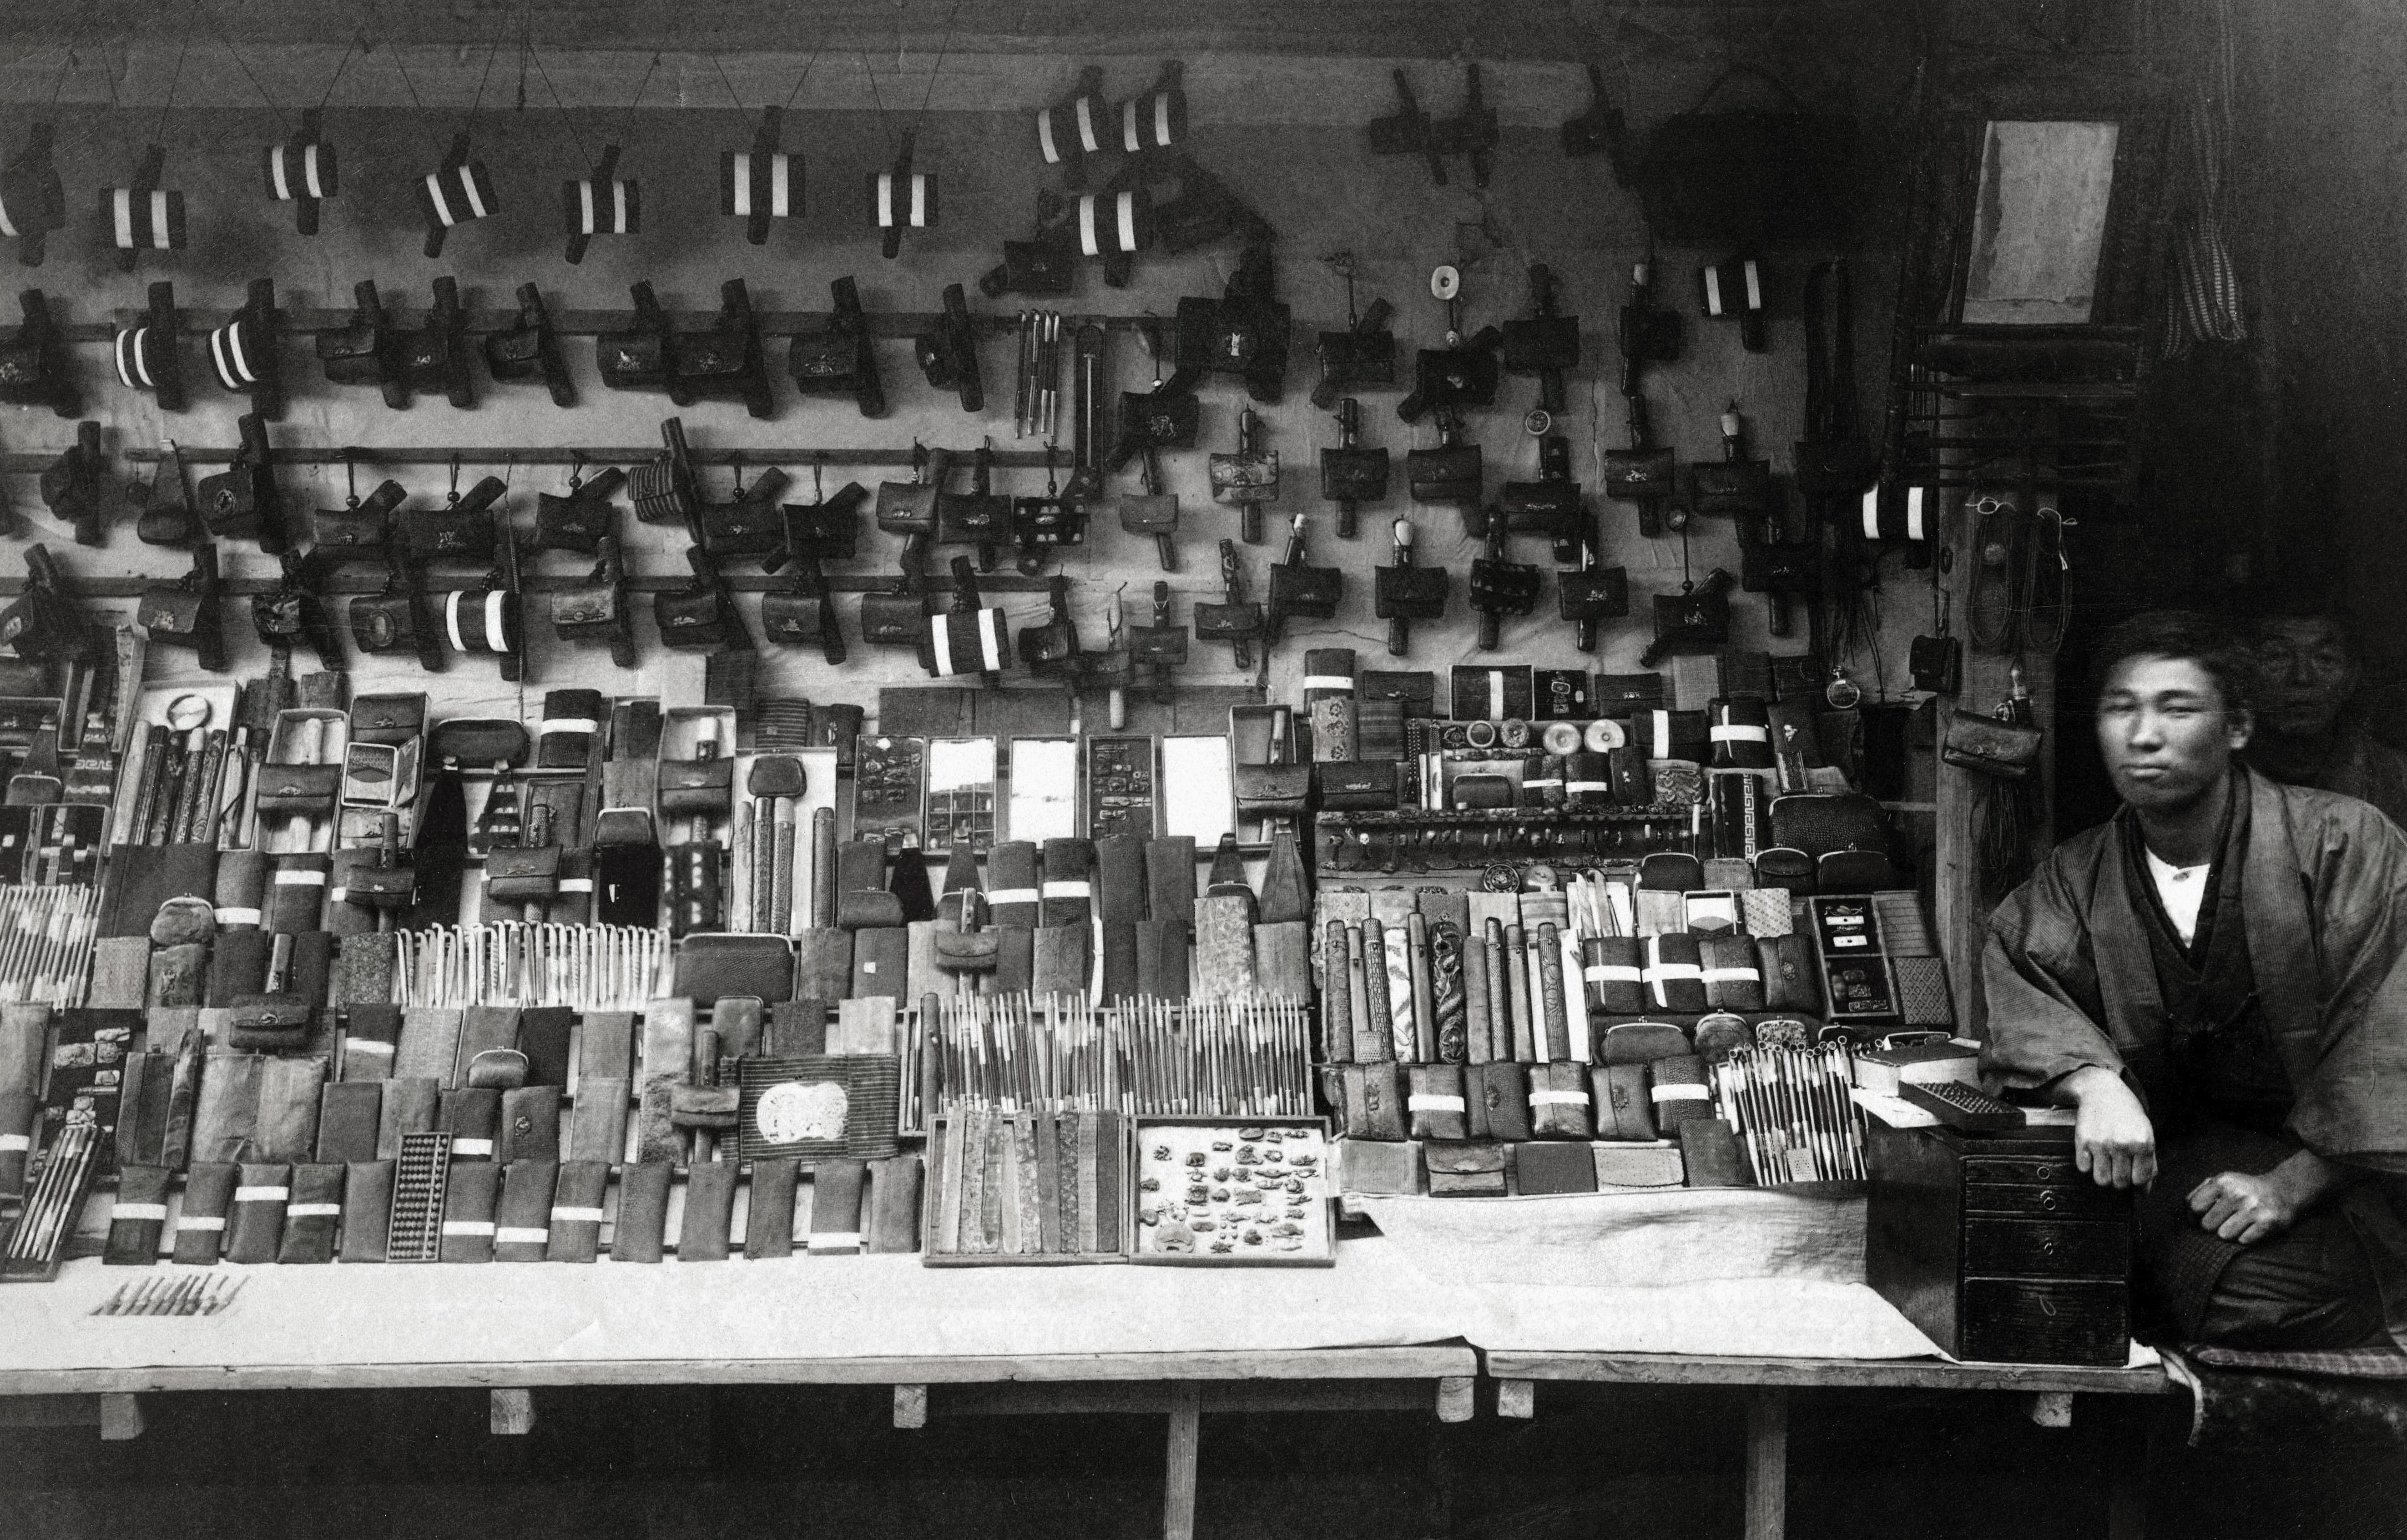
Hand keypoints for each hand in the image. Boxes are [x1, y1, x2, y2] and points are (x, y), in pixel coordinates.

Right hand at [2063, 1067, 2156, 1188]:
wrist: (2102, 1090)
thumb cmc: (2127, 1113)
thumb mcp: (2146, 1133)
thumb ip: (2149, 1162)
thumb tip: (2144, 1190)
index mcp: (2143, 1143)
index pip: (2140, 1180)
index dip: (2137, 1182)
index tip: (2133, 1176)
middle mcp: (2122, 1144)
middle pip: (2120, 1183)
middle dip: (2120, 1180)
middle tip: (2119, 1167)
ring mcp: (2101, 1143)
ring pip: (2101, 1180)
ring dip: (2104, 1175)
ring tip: (2106, 1163)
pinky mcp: (2082, 1141)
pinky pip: (2084, 1168)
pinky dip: (2088, 1164)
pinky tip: (2094, 1153)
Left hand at [2188, 1171, 2297, 1244]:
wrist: (2283, 1190)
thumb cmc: (2245, 1189)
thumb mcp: (2223, 1182)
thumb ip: (2200, 1192)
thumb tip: (2184, 1208)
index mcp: (2223, 1182)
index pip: (2194, 1207)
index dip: (2193, 1216)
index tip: (2198, 1219)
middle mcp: (2237, 1194)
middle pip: (2207, 1225)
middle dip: (2213, 1225)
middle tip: (2225, 1219)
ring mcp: (2253, 1208)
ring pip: (2224, 1235)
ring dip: (2230, 1232)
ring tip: (2240, 1222)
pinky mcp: (2267, 1222)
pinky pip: (2243, 1241)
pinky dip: (2246, 1237)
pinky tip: (2252, 1227)